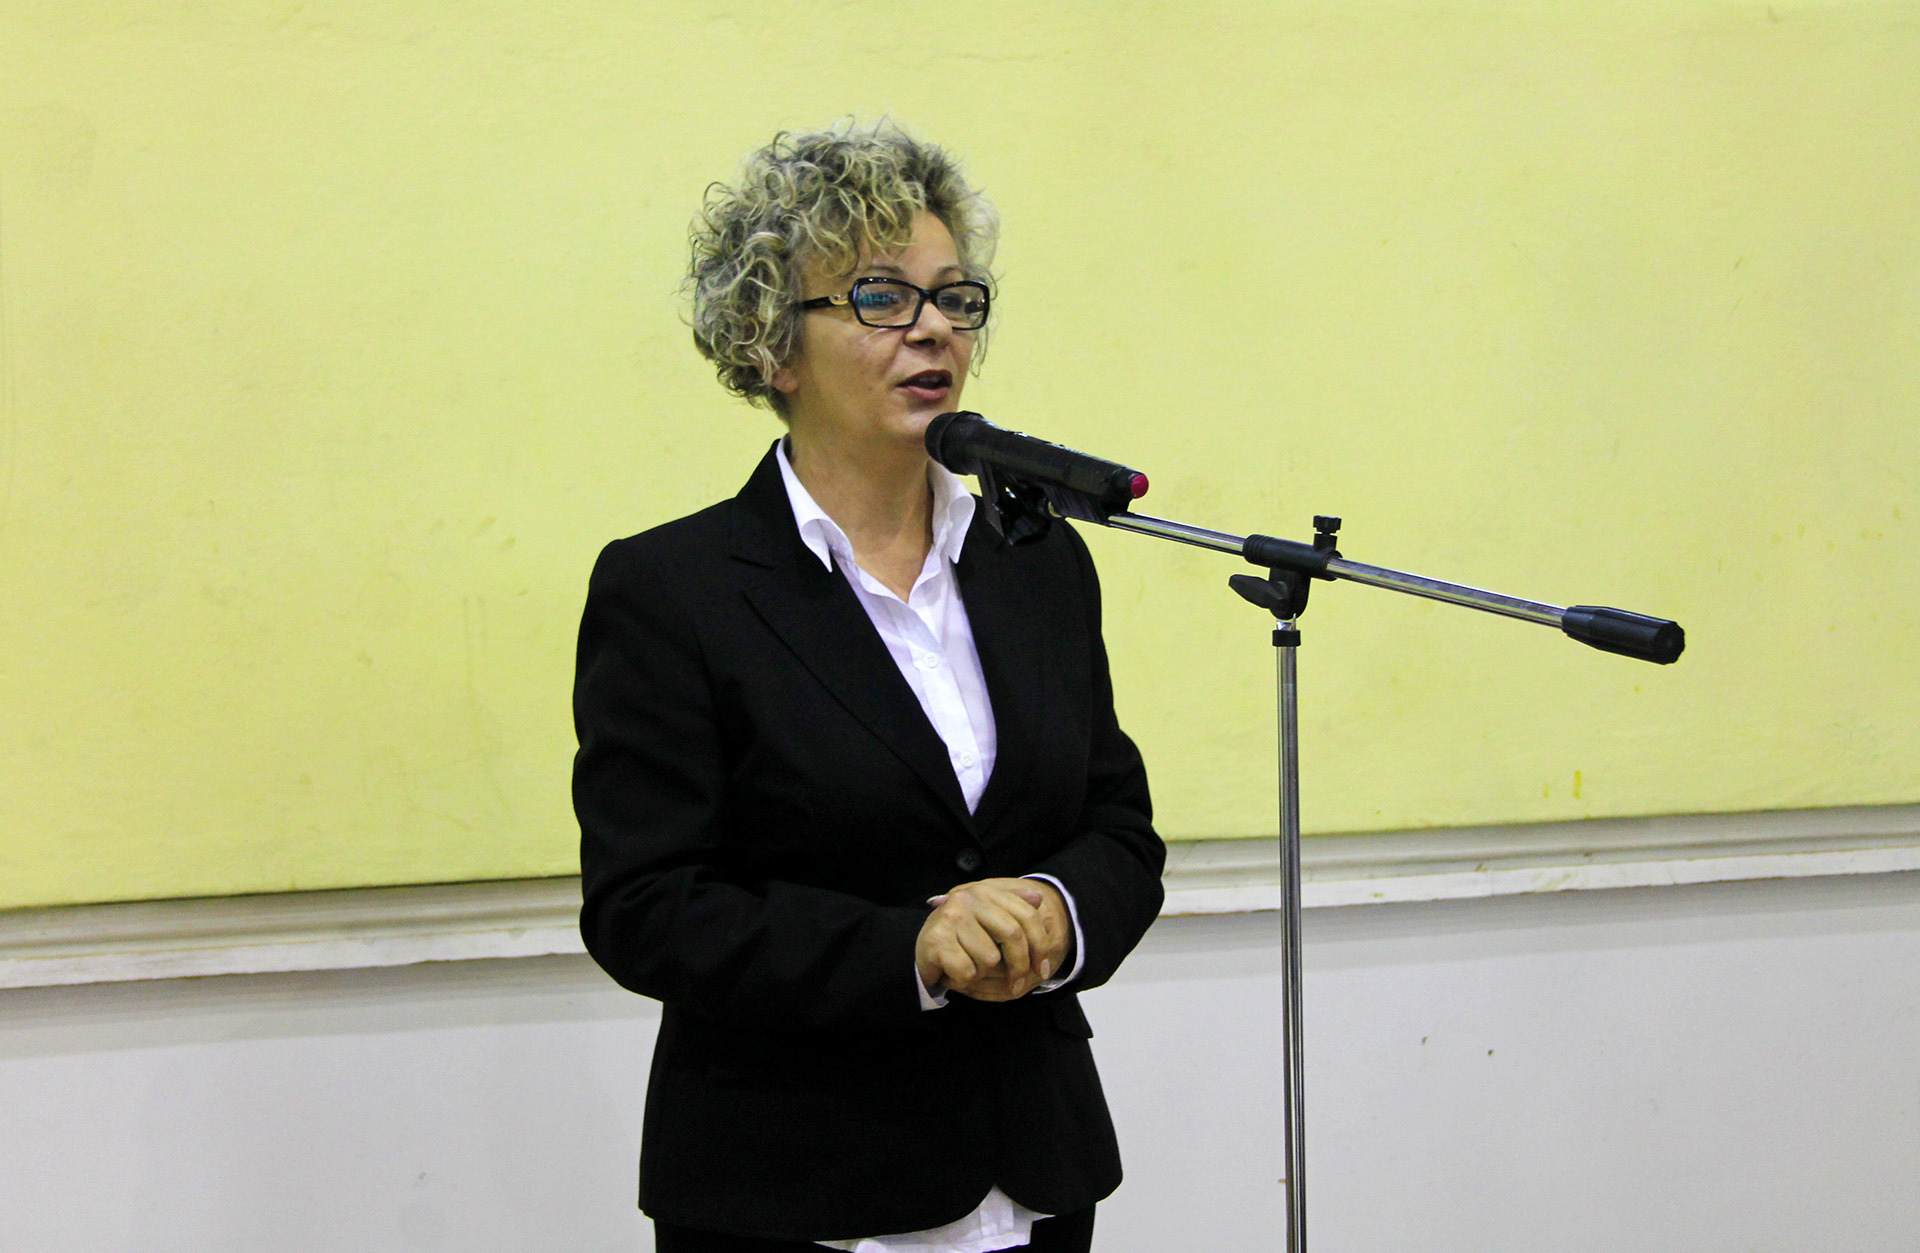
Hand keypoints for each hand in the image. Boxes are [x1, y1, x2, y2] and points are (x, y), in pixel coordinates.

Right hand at [916, 877, 1069, 1002]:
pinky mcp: (937, 941)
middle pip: (1013, 935)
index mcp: (984, 891)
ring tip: (969, 964)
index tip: (1042, 967)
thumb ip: (1013, 905)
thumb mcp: (988, 916)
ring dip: (983, 972)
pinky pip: (968, 972)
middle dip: (1020, 966)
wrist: (921, 946)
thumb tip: (1038, 898)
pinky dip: (964, 979)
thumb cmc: (961, 933)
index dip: (1040, 944)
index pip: (1027, 915)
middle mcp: (967, 899)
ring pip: (990, 958)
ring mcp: (951, 919)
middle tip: (1017, 984)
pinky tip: (954, 971)